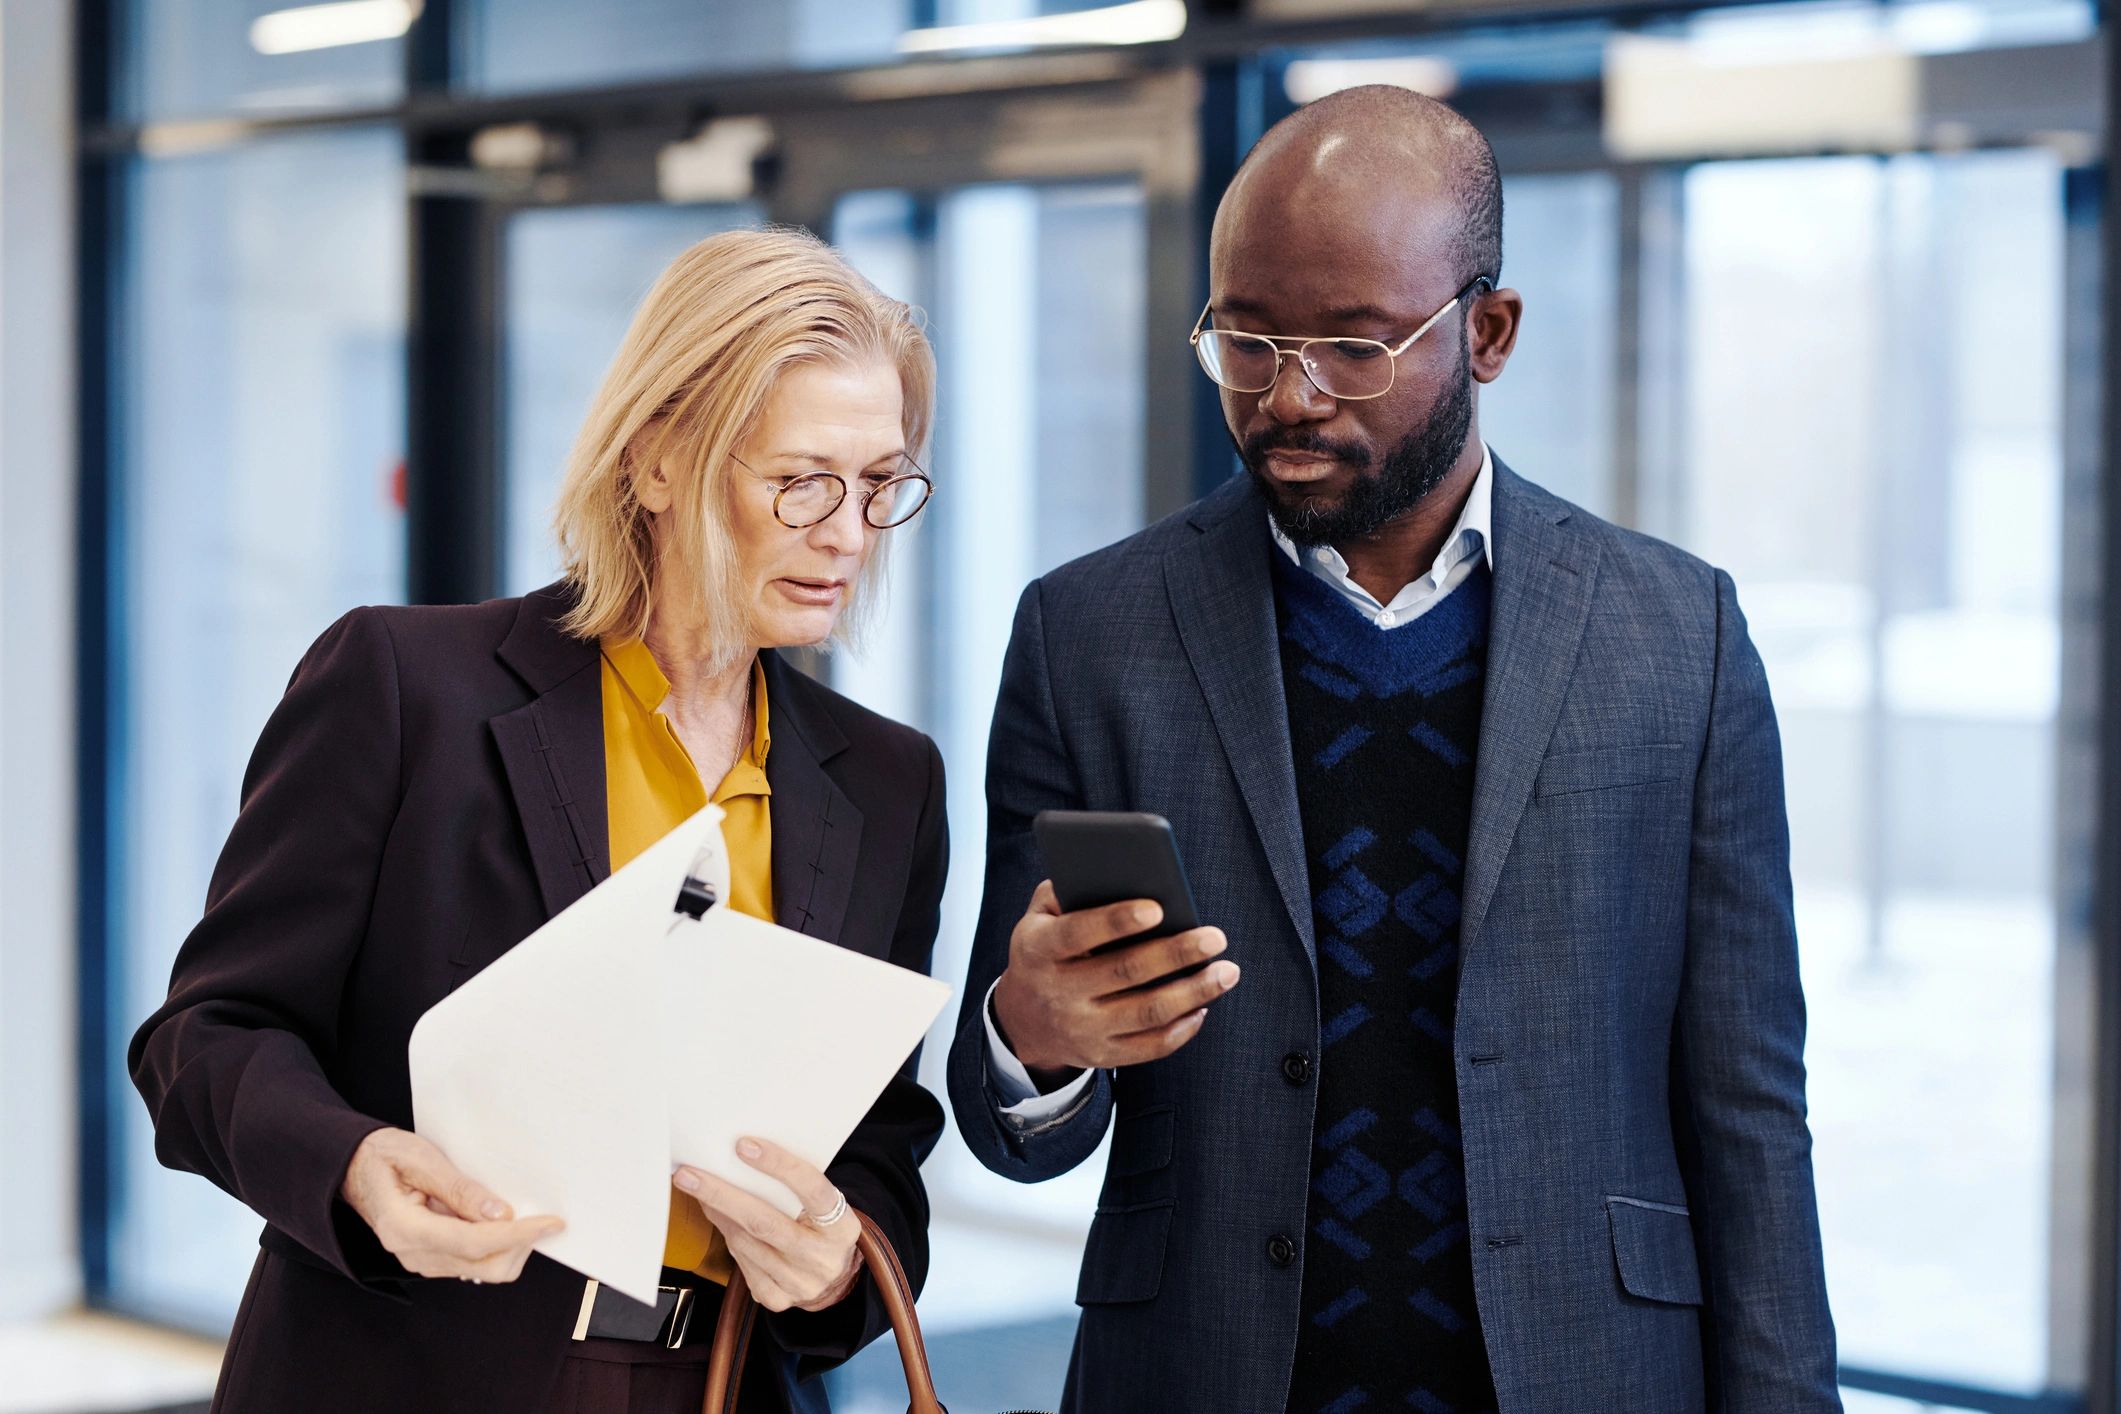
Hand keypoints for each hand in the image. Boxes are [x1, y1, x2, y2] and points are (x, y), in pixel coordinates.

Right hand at [338, 1127, 563, 1282]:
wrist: (354, 1168)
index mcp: (404, 1228)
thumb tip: (501, 1214)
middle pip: (484, 1266)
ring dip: (512, 1246)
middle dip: (520, 1244)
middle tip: (543, 1215)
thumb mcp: (421, 1158)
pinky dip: (498, 1245)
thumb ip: (459, 1188)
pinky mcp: (432, 1258)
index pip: (473, 1243)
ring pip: (484, 1269)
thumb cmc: (384, 1155)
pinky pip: (474, 1262)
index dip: (517, 1235)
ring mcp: (421, 1260)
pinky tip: (503, 1219)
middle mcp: (412, 1254)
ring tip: (525, 1213)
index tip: (551, 1223)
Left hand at [674, 1139, 860, 1313]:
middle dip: (721, 1195)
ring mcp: (799, 1283)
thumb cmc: (821, 1227)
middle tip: (689, 1175)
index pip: (812, 1190)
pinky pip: (741, 1263)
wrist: (833, 1277)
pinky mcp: (777, 1298)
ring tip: (698, 1190)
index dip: (779, 1166)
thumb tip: (741, 1156)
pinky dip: (727, 1236)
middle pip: (764, 1223)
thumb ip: (796, 1186)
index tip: (743, 1145)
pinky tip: (719, 1217)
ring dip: (717, 1213)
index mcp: (842, 1228)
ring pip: (745, 1243)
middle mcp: (823, 1259)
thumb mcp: (822, 1205)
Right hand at [991, 879, 1238, 1081]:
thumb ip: (1066, 890)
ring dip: (1193, 992)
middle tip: (1216, 937)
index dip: (1117, 921)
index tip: (1158, 907)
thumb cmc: (1046, 951)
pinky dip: (1183, 1029)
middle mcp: (1059, 992)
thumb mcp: (1037, 917)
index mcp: (1040, 949)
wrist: (1023, 1020)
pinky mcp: (1102, 1056)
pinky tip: (1203, 1005)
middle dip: (1176, 953)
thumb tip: (1120, 873)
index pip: (1079, 933)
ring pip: (1147, 1012)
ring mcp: (1081, 1029)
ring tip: (1226, 972)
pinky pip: (1150, 1047)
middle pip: (1126, 972)